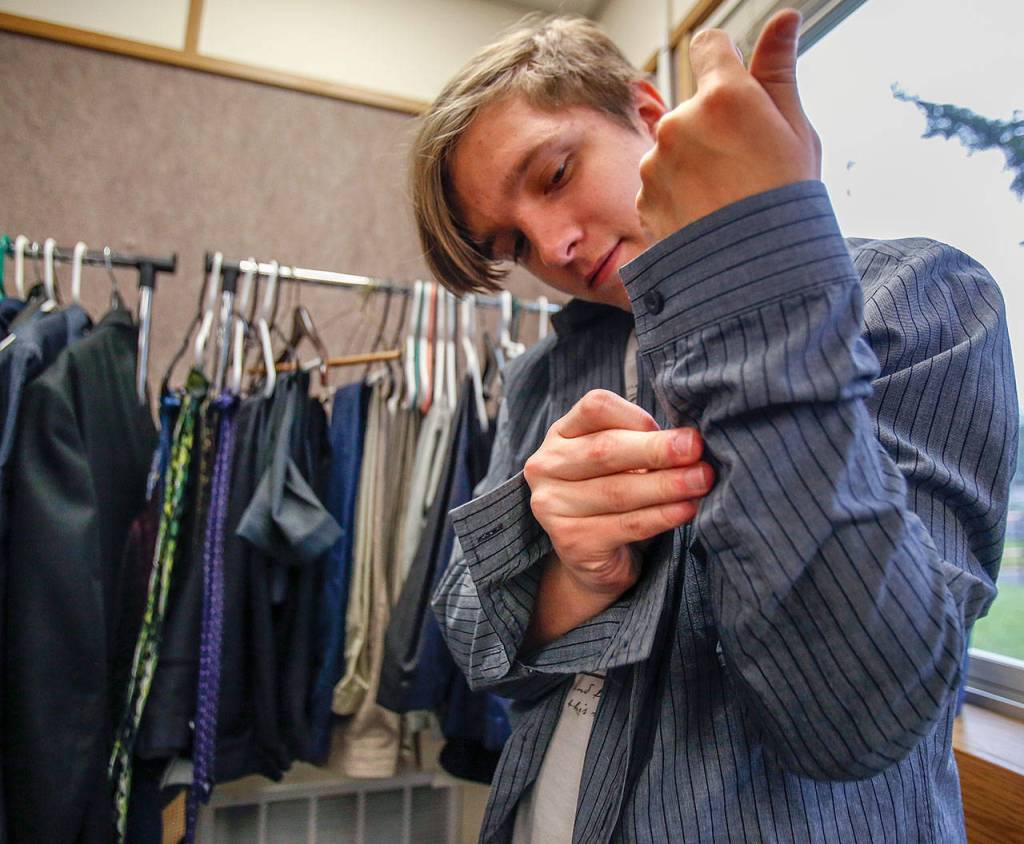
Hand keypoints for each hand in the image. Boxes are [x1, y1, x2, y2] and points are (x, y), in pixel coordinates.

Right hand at [523, 389, 711, 601]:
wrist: (593, 559)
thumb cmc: (614, 494)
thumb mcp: (621, 461)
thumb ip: (642, 443)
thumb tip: (689, 440)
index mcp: (561, 434)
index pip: (595, 408)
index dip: (636, 415)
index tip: (674, 430)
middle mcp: (547, 466)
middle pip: (604, 450)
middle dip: (657, 449)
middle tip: (697, 450)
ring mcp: (553, 505)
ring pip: (617, 491)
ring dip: (666, 485)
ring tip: (701, 481)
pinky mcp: (571, 541)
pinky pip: (625, 526)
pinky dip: (661, 516)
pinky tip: (686, 510)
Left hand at [635, 9, 821, 241]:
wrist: (755, 277)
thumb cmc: (786, 202)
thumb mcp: (797, 132)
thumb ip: (779, 71)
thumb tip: (783, 18)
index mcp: (724, 96)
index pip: (709, 45)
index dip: (723, 59)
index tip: (734, 84)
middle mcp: (680, 121)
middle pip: (693, 108)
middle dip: (713, 129)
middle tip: (745, 169)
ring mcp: (655, 160)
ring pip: (674, 148)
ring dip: (693, 164)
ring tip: (724, 200)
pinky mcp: (642, 196)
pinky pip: (660, 183)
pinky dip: (678, 195)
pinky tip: (704, 218)